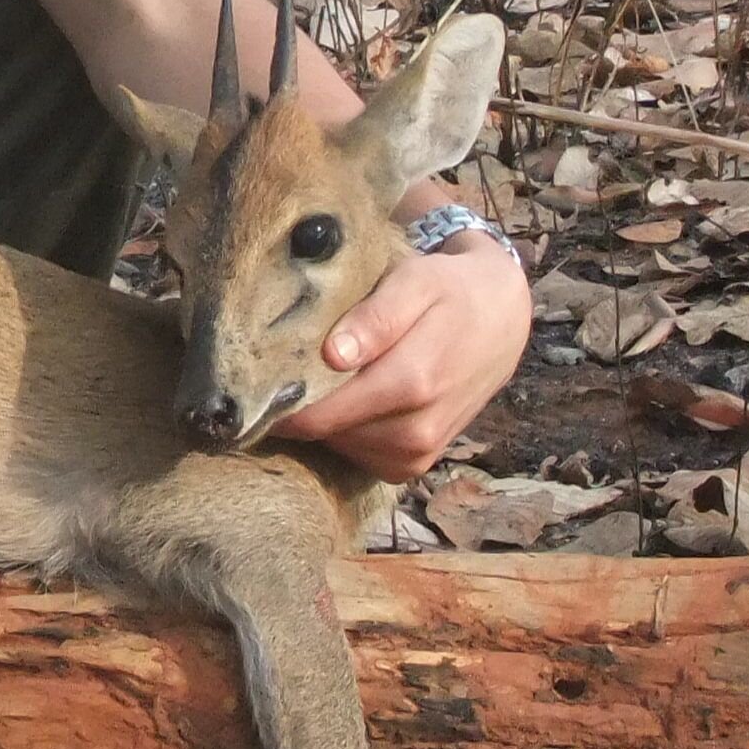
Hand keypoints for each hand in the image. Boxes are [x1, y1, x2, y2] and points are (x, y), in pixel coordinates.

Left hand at [270, 235, 532, 482]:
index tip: (247, 380)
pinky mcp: (415, 465)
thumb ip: (377, 318)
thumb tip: (334, 354)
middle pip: (326, 433)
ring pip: (340, 448)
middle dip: (295, 407)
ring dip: (320, 420)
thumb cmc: (449, 291)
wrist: (500, 320)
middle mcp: (417, 430)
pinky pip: (361, 457)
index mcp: (414, 382)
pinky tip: (343, 399)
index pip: (323, 412)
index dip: (281, 400)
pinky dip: (344, 433)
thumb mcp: (415, 283)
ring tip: (309, 380)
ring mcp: (418, 454)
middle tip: (269, 374)